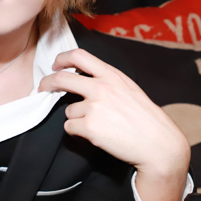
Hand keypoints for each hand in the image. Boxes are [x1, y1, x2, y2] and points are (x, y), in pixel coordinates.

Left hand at [38, 48, 189, 174]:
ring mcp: (94, 107)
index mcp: (112, 75)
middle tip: (43, 89)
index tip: (55, 65)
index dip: (62, 58)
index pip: (79, 56)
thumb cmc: (145, 118)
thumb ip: (107, 81)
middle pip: (61, 79)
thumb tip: (82, 78)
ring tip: (98, 125)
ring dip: (76, 118)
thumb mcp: (129, 89)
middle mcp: (101, 87)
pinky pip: (70, 127)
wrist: (158, 144)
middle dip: (47, 84)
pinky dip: (77, 132)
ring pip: (68, 110)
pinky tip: (95, 135)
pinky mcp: (89, 127)